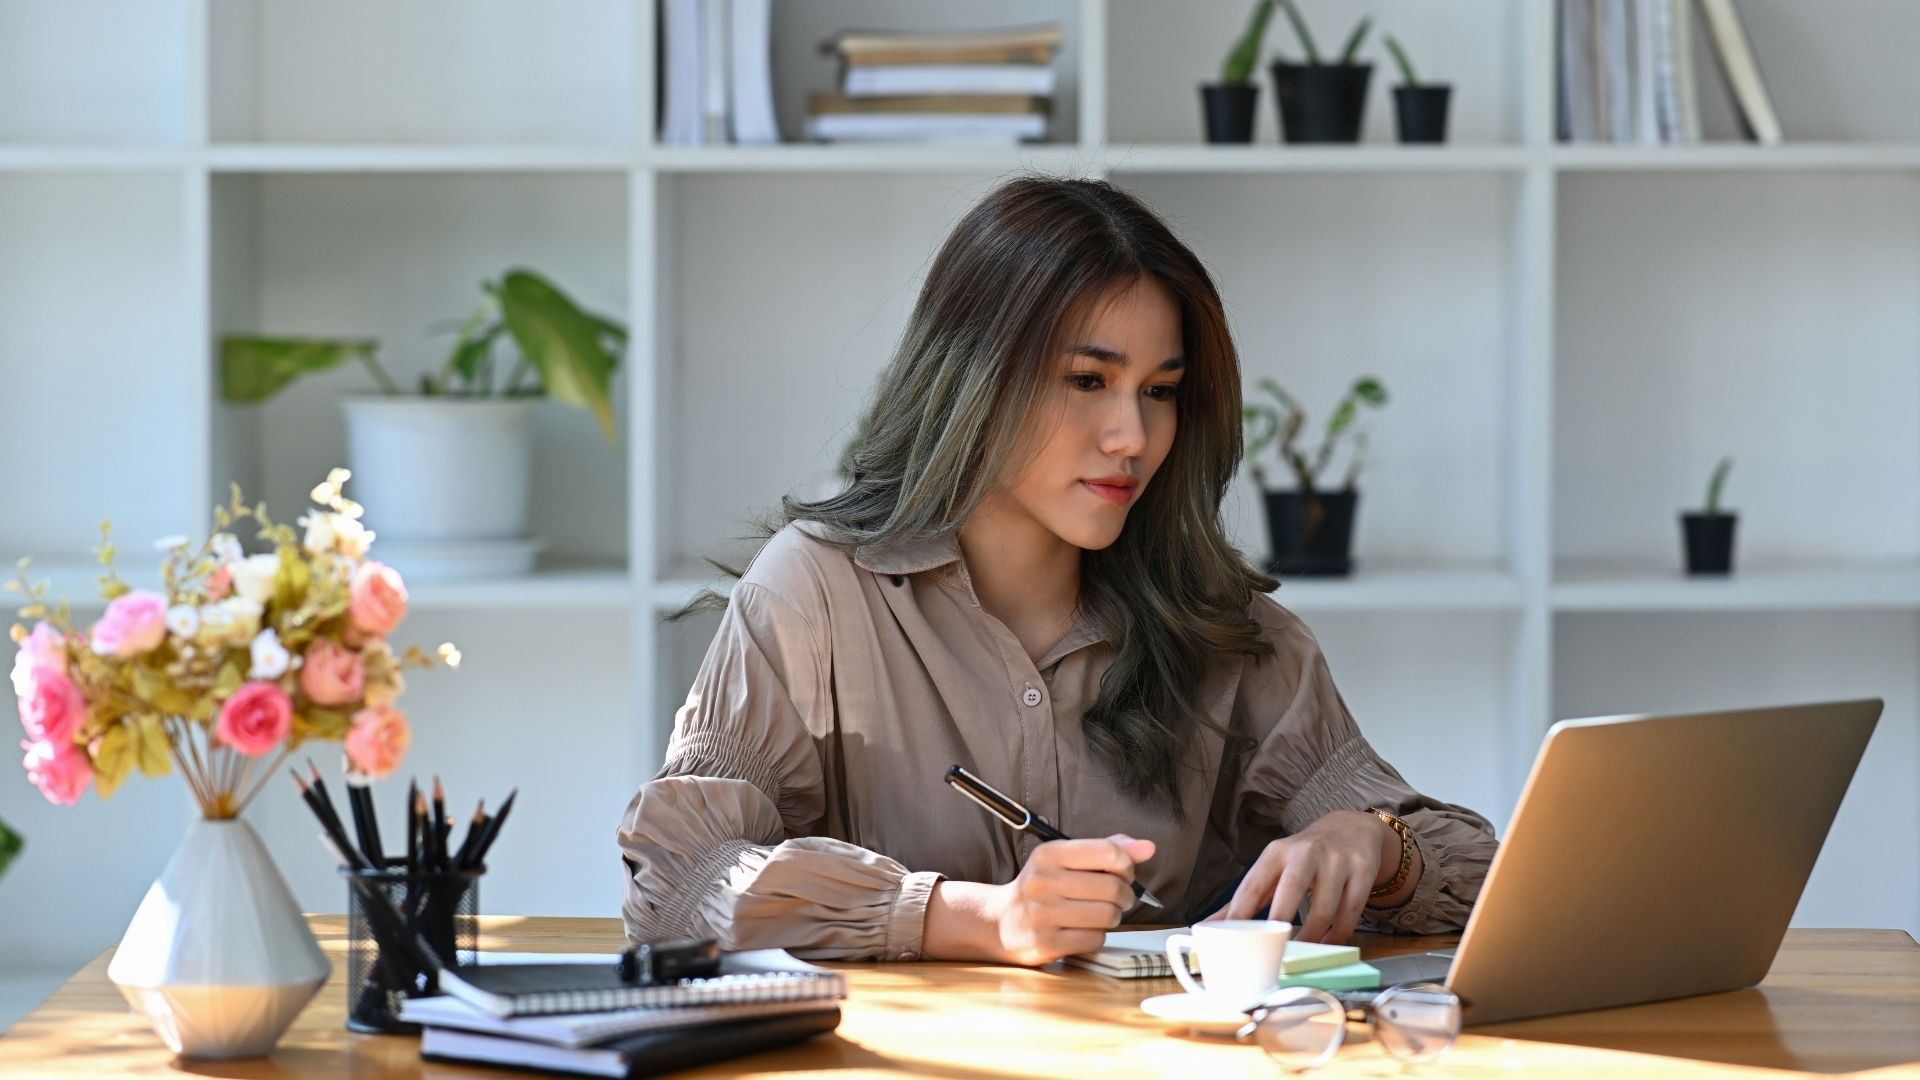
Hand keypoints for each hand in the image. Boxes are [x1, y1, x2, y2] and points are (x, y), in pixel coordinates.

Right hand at [924, 834, 1153, 965]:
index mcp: (1049, 854)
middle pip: (1112, 887)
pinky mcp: (1045, 943)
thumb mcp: (1066, 860)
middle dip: (1125, 895)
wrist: (1000, 922)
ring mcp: (1042, 914)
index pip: (1107, 852)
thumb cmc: (1043, 888)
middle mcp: (1042, 881)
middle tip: (1118, 898)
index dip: (1126, 864)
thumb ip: (1107, 850)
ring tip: (1101, 914)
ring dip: (1113, 917)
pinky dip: (1097, 936)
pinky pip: (1095, 939)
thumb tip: (1148, 848)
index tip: (1124, 872)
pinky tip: (1083, 930)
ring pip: (1107, 916)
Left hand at [1204, 811, 1390, 944]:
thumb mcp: (1273, 868)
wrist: (1350, 830)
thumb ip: (1246, 898)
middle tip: (1272, 952)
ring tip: (1303, 954)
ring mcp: (1336, 862)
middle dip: (1280, 923)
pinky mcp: (1362, 872)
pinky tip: (1329, 945)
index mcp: (1276, 853)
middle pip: (1290, 892)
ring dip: (1313, 937)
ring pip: (1324, 908)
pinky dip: (1339, 934)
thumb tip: (1209, 927)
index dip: (1240, 913)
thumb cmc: (1303, 857)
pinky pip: (1351, 912)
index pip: (1253, 885)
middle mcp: (1306, 853)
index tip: (1229, 939)